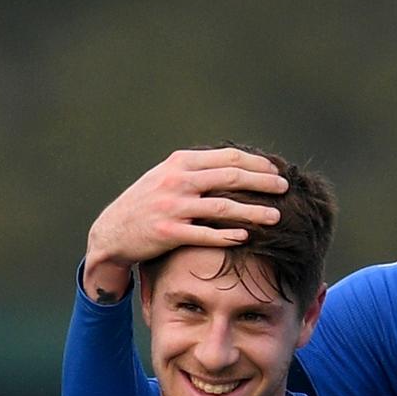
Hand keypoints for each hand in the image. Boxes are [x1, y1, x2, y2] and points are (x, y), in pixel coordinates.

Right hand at [81, 147, 288, 302]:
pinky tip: (246, 237)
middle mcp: (177, 180)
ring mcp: (172, 207)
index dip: (256, 163)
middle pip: (230, 177)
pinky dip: (227, 235)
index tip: (276, 171)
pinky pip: (204, 234)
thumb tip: (235, 164)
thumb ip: (196, 169)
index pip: (227, 157)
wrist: (111, 232)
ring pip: (222, 206)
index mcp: (180, 163)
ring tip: (276, 216)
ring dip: (252, 211)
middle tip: (285, 188)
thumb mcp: (167, 177)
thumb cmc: (146, 204)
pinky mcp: (167, 232)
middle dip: (262, 181)